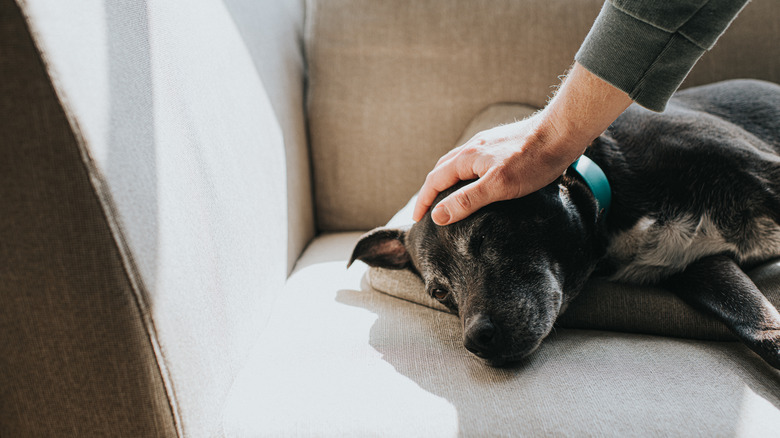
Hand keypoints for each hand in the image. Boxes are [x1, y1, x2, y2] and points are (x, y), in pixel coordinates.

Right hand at [412, 114, 580, 224]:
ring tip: (447, 195)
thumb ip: (467, 200)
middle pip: (442, 170)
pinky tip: (477, 178)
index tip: (417, 218)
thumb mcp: (498, 186)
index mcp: (467, 158)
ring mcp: (487, 144)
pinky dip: (464, 173)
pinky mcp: (501, 144)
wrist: (561, 132)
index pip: (434, 181)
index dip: (423, 201)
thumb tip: (438, 215)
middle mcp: (472, 147)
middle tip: (427, 209)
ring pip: (457, 163)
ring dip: (446, 179)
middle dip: (431, 190)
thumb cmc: (533, 160)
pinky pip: (473, 159)